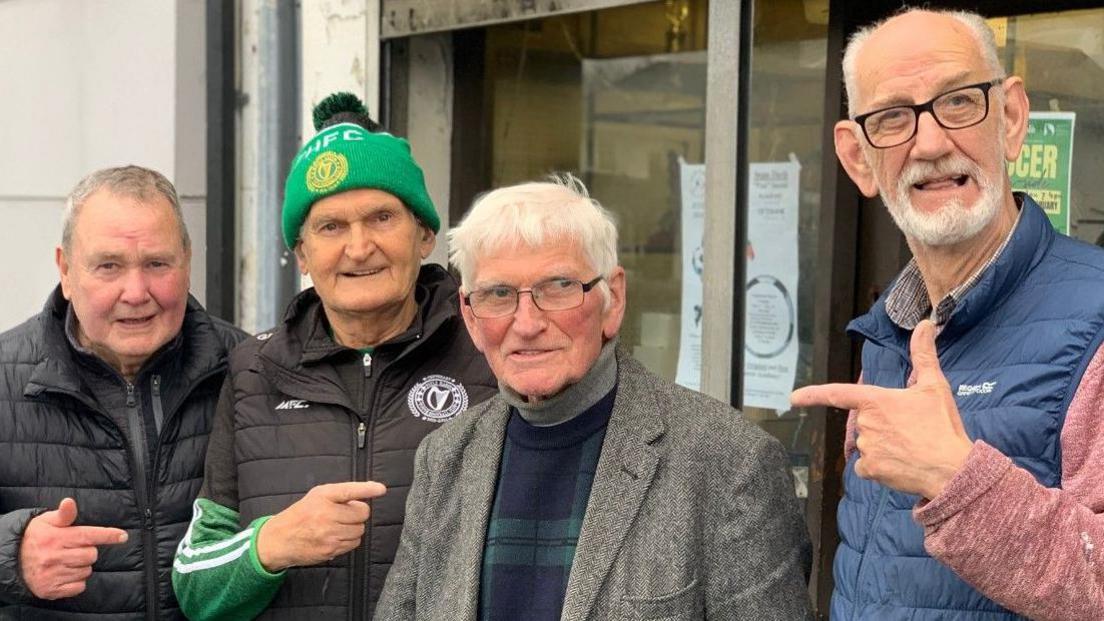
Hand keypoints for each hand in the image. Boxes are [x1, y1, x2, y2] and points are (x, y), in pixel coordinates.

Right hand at [20, 498, 128, 599]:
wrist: (11, 561)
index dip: (107, 535)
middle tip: (74, 549)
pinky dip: (76, 582)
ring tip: (66, 561)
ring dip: (81, 567)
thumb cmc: (35, 537)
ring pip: (86, 571)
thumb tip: (69, 502)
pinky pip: (79, 587)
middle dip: (88, 551)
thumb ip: (64, 514)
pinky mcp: (51, 590)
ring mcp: (52, 575)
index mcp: (56, 538)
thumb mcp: (46, 521)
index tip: (122, 536)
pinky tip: (64, 574)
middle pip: (91, 555)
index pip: (88, 535)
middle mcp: (54, 557)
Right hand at [256, 481, 386, 571]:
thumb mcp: (316, 496)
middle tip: (345, 514)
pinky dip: (349, 540)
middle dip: (358, 514)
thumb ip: (340, 494)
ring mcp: (328, 534)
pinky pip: (353, 544)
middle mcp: (326, 514)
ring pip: (360, 530)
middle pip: (362, 513)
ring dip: (354, 528)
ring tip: (338, 526)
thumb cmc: (301, 514)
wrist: (280, 539)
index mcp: (322, 496)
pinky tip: (335, 537)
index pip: (349, 491)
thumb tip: (367, 495)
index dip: (367, 489)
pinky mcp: (330, 550)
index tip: (381, 489)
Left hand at [791, 320, 972, 498]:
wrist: (953, 469)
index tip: (793, 397)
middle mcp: (865, 423)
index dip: (812, 395)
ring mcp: (865, 447)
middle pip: (864, 422)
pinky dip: (879, 467)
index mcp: (875, 400)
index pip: (837, 393)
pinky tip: (901, 465)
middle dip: (883, 425)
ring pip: (867, 445)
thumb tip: (925, 323)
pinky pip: (866, 466)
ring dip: (883, 446)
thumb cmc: (942, 426)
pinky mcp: (869, 470)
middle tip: (911, 430)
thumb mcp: (934, 386)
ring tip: (911, 447)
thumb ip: (924, 354)